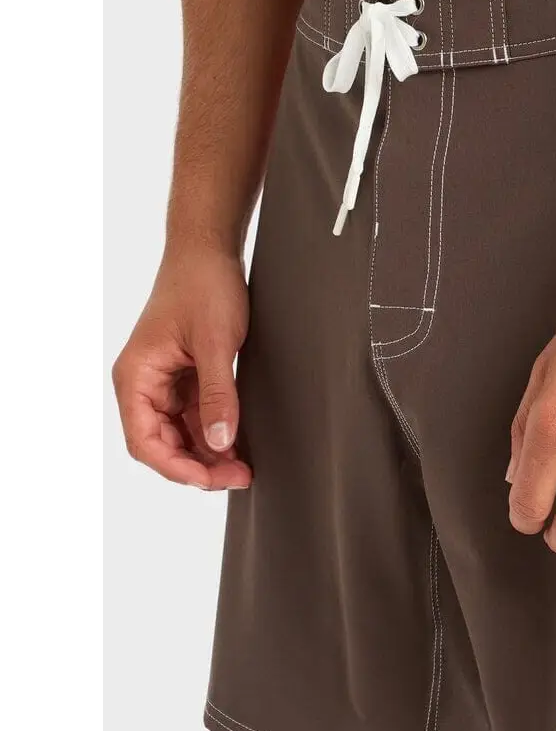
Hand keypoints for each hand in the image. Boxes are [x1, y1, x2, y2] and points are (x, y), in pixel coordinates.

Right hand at [113, 247, 251, 489]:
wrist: (209, 251)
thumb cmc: (203, 285)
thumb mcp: (216, 343)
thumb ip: (219, 395)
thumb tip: (221, 442)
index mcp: (135, 377)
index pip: (144, 441)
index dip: (177, 468)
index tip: (213, 479)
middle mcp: (144, 384)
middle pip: (162, 445)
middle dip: (198, 467)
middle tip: (240, 477)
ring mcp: (165, 383)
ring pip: (180, 435)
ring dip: (208, 454)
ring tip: (244, 468)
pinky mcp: (186, 378)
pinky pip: (195, 417)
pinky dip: (215, 434)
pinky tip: (238, 446)